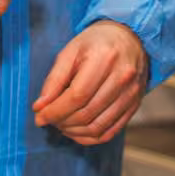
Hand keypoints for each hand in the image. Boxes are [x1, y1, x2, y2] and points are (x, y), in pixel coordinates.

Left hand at [32, 21, 149, 145]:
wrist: (129, 38)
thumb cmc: (96, 43)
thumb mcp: (70, 52)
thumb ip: (54, 80)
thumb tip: (40, 108)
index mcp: (104, 59)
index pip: (76, 96)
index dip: (55, 111)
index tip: (40, 117)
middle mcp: (122, 78)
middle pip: (87, 113)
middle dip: (62, 122)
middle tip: (49, 119)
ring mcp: (132, 94)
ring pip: (98, 127)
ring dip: (74, 132)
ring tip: (61, 125)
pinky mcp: (135, 105)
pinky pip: (111, 132)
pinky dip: (90, 137)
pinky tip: (77, 131)